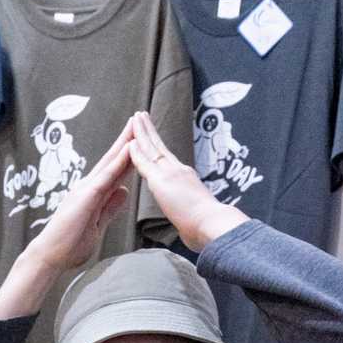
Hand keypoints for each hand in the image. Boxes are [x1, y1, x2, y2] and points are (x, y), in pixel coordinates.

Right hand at [29, 119, 134, 273]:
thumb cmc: (69, 246)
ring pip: (110, 163)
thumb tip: (123, 193)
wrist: (50, 257)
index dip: (128, 156)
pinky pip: (105, 176)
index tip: (141, 142)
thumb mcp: (97, 226)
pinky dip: (118, 162)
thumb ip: (110, 209)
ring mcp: (85, 189)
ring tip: (137, 126)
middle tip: (140, 121)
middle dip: (127, 141)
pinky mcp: (85, 196)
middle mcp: (88, 187)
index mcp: (93, 195)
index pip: (115, 172)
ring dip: (124, 144)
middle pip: (112, 160)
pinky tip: (129, 150)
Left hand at [127, 111, 247, 251]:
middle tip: (142, 116)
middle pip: (160, 147)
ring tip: (135, 118)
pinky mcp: (162, 181)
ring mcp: (171, 174)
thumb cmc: (206, 226)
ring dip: (142, 133)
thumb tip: (190, 225)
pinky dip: (137, 153)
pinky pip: (146, 164)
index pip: (167, 159)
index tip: (152, 136)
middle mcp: (178, 171)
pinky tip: (130, 142)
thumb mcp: (195, 213)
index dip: (158, 146)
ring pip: (153, 149)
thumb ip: (189, 213)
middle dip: (150, 131)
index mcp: (184, 179)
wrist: (211, 224)